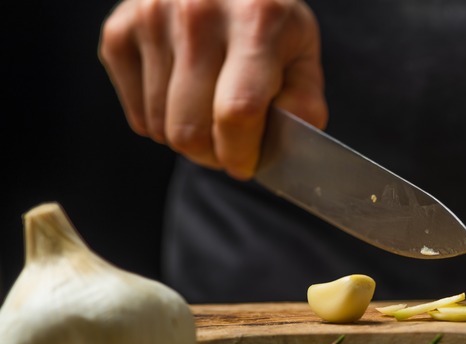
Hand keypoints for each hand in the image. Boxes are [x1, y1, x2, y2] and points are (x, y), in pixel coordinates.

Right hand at [99, 0, 326, 179]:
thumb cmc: (266, 22)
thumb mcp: (302, 52)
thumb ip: (303, 102)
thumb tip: (285, 144)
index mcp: (255, 20)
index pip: (237, 111)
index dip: (241, 153)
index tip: (247, 163)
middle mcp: (198, 12)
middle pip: (189, 129)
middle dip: (212, 155)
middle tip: (229, 145)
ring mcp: (151, 18)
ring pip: (160, 127)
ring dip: (187, 138)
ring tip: (208, 114)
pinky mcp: (119, 31)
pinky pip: (137, 116)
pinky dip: (160, 121)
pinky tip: (182, 96)